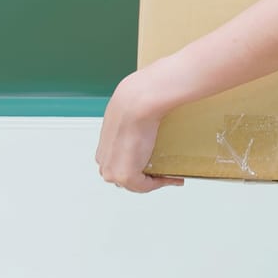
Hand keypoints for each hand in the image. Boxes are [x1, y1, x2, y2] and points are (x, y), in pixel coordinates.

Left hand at [94, 68, 185, 192]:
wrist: (140, 100)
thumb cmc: (139, 96)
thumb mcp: (132, 103)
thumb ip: (136, 108)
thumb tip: (154, 91)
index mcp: (104, 142)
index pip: (118, 160)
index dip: (137, 164)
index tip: (154, 164)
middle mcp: (104, 158)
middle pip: (123, 176)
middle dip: (144, 176)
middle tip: (165, 172)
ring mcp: (112, 169)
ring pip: (133, 183)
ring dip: (151, 181)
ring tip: (170, 175)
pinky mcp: (125, 175)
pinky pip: (144, 187)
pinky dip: (160, 184)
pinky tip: (174, 178)